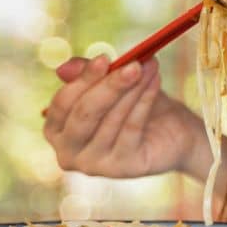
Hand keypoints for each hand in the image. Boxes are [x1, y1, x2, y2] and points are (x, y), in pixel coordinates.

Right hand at [42, 55, 202, 178]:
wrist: (170, 131)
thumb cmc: (133, 104)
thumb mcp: (108, 81)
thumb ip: (86, 73)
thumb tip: (63, 68)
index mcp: (56, 130)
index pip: (62, 104)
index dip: (83, 79)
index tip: (104, 58)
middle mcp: (68, 152)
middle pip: (85, 114)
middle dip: (110, 85)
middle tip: (134, 63)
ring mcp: (93, 165)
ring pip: (112, 119)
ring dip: (133, 88)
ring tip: (149, 65)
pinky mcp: (121, 168)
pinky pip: (132, 129)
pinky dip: (145, 101)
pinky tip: (154, 81)